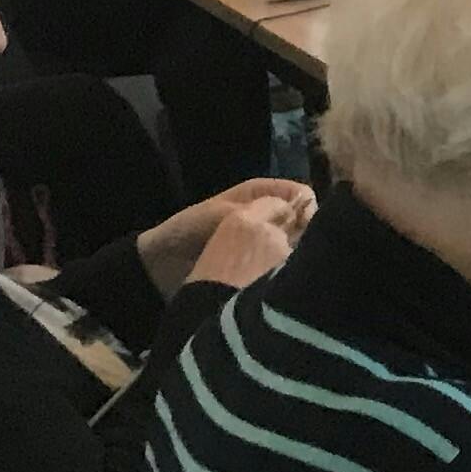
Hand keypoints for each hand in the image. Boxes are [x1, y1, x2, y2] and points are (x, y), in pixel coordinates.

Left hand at [136, 177, 315, 294]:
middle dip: (307, 234)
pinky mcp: (263, 265)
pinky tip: (282, 278)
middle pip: (307, 220)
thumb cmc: (188, 230)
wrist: (161, 264)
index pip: (303, 194)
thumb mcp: (221, 214)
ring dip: (297, 255)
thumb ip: (259, 211)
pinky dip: (286, 270)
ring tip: (288, 267)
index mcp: (262, 193)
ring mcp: (269, 241)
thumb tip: (297, 214)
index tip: (305, 229)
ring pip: (300, 244)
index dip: (309, 209)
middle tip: (297, 252)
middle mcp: (271, 215)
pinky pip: (285, 265)